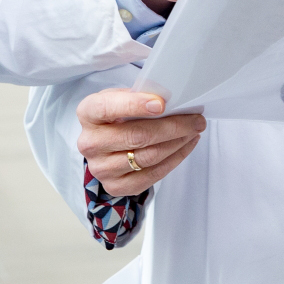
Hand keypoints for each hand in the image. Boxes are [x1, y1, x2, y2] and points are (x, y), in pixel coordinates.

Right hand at [77, 87, 206, 197]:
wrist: (106, 144)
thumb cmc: (117, 115)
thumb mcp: (121, 97)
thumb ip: (138, 96)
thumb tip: (171, 100)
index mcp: (88, 113)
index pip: (108, 108)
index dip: (135, 105)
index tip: (162, 104)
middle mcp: (90, 143)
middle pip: (136, 136)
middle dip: (173, 127)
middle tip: (196, 119)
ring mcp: (101, 168)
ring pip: (148, 157)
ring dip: (178, 143)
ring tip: (194, 131)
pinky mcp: (115, 187)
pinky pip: (152, 175)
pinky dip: (175, 159)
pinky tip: (186, 145)